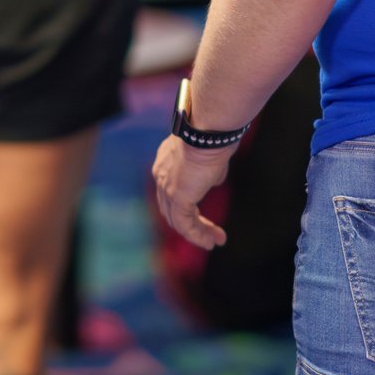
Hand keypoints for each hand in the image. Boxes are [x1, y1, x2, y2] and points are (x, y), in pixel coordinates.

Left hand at [152, 132, 231, 249]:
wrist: (208, 132)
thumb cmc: (212, 137)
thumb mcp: (210, 156)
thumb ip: (208, 171)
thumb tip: (212, 182)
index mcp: (166, 162)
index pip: (170, 191)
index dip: (186, 206)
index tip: (202, 216)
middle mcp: (161, 175)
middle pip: (171, 209)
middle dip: (191, 224)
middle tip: (208, 234)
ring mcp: (167, 187)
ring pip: (178, 220)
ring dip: (197, 233)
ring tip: (213, 241)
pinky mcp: (177, 197)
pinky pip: (185, 225)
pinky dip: (197, 235)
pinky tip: (210, 241)